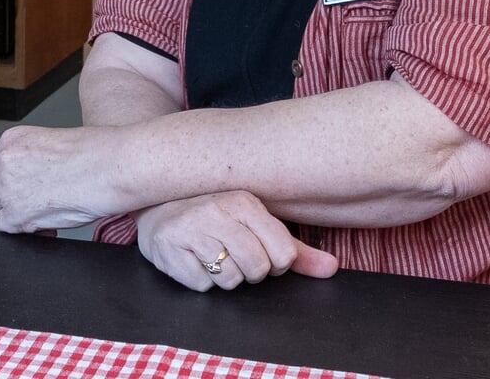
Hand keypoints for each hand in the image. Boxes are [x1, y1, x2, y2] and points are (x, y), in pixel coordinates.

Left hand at [0, 124, 125, 232]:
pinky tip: (47, 224)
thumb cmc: (97, 153)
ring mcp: (7, 188)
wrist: (111, 167)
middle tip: (42, 199)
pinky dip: (25, 229)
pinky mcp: (17, 214)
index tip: (29, 185)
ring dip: (19, 212)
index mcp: (13, 139)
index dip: (16, 179)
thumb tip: (34, 179)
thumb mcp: (56, 144)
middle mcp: (5, 161)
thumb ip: (35, 160)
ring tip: (46, 212)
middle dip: (17, 196)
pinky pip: (6, 227)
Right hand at [135, 191, 338, 291]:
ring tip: (211, 254)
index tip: (262, 253)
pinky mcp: (168, 249)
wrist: (157, 205)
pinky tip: (192, 259)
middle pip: (257, 270)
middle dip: (249, 272)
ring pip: (229, 281)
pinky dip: (199, 280)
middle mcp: (217, 212)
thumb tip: (332, 269)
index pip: (283, 254)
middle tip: (233, 255)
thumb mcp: (256, 224)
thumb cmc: (215, 218)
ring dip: (223, 277)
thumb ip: (295, 249)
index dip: (276, 264)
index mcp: (245, 202)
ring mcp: (190, 230)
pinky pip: (201, 286)